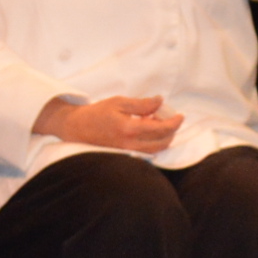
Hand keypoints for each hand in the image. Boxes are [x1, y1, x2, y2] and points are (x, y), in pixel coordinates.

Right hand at [32, 94, 182, 153]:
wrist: (77, 128)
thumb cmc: (97, 113)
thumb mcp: (119, 102)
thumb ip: (142, 104)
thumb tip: (160, 101)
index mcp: (130, 130)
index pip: (161, 129)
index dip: (174, 122)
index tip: (180, 115)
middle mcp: (131, 145)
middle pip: (162, 142)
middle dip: (171, 131)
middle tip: (170, 117)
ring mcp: (129, 153)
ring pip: (156, 150)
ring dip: (163, 137)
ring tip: (157, 122)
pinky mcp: (126, 156)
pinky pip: (147, 152)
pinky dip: (154, 142)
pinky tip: (148, 130)